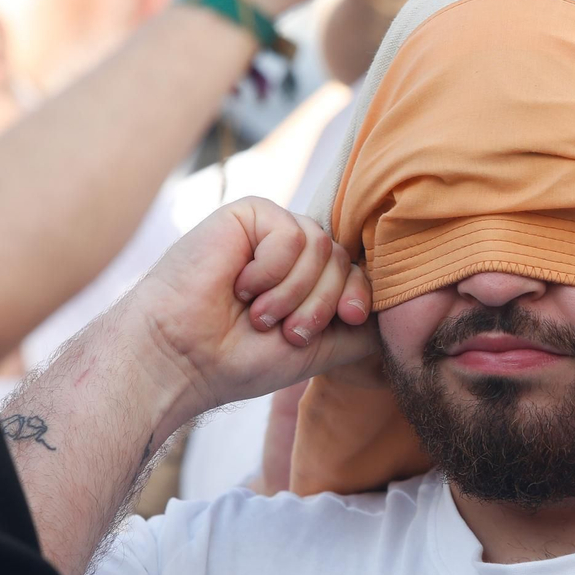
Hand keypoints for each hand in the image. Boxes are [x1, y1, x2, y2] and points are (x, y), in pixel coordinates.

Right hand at [127, 197, 376, 418]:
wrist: (181, 358)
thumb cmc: (238, 359)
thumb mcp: (315, 351)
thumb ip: (357, 332)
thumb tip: (393, 315)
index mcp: (308, 280)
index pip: (359, 272)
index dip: (361, 294)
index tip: (348, 318)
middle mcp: (293, 252)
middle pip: (343, 260)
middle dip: (321, 303)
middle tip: (286, 331)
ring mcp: (271, 231)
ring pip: (322, 247)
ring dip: (293, 293)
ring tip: (259, 314)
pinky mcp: (248, 214)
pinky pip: (291, 233)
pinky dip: (270, 270)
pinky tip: (240, 285)